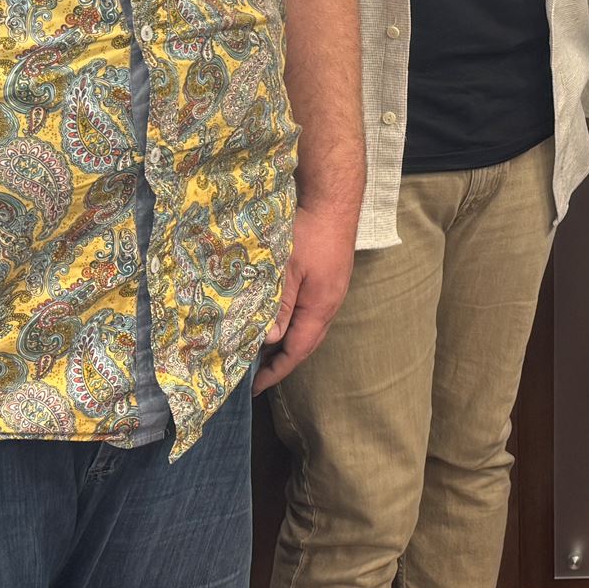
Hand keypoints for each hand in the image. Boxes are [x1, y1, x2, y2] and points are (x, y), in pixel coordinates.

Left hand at [256, 195, 358, 391]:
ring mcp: (332, 290)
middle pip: (306, 343)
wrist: (334, 200)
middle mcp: (330, 304)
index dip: (277, 371)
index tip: (256, 387)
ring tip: (262, 349)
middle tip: (255, 373)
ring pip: (308, 327)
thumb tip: (270, 340)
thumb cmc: (309, 232)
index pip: (298, 351)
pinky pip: (310, 311)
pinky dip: (292, 323)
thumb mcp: (287, 269)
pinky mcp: (330, 278)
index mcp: (320, 308)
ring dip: (287, 341)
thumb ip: (279, 305)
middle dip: (281, 361)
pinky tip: (278, 317)